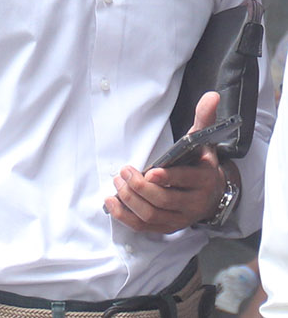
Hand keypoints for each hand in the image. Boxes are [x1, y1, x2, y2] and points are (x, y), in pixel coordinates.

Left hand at [106, 91, 226, 232]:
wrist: (212, 193)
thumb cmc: (200, 163)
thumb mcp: (203, 142)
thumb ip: (203, 120)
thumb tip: (211, 96)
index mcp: (204, 179)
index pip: (186, 181)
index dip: (167, 178)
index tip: (149, 172)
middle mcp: (194, 202)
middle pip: (164, 200)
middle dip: (140, 187)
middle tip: (123, 172)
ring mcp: (181, 218)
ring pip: (153, 215)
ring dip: (130, 200)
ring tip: (117, 183)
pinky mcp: (168, 227)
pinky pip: (145, 227)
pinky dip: (126, 218)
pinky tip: (112, 202)